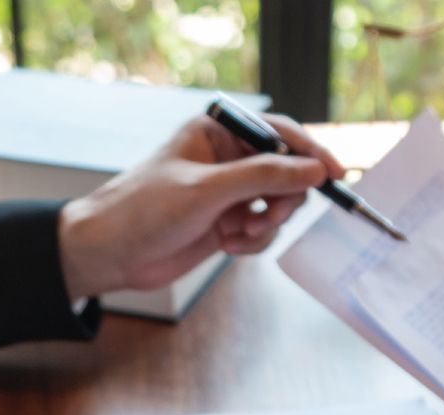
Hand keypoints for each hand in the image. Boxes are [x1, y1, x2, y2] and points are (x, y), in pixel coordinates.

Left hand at [58, 114, 343, 299]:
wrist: (110, 254)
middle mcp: (226, 158)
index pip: (279, 133)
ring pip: (277, 204)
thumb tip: (313, 170)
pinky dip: (253, 241)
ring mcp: (227, 191)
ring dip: (267, 224)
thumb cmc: (143, 210)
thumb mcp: (208, 190)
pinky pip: (262, 229)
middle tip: (268, 218)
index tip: (334, 175)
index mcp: (217, 131)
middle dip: (283, 199)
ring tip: (240, 235)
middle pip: (285, 172)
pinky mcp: (226, 221)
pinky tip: (229, 246)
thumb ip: (264, 177)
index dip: (310, 153)